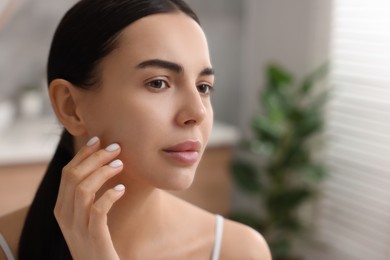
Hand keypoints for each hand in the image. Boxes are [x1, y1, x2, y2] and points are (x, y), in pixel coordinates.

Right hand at [54, 136, 124, 259]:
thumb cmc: (96, 240)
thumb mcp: (85, 216)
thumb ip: (87, 195)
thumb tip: (101, 164)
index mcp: (61, 207)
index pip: (67, 173)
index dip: (83, 154)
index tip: (98, 140)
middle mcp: (64, 216)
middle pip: (73, 176)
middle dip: (95, 157)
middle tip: (116, 148)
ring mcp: (77, 227)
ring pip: (83, 189)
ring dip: (103, 172)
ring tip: (121, 164)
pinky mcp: (94, 237)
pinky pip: (98, 210)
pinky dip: (110, 195)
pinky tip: (122, 189)